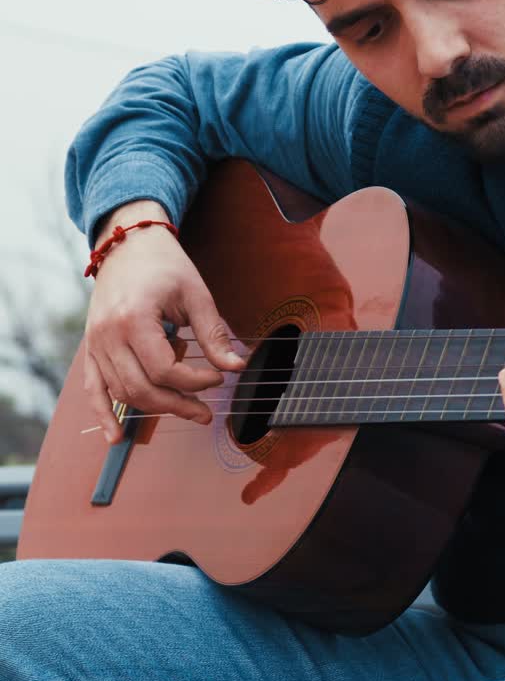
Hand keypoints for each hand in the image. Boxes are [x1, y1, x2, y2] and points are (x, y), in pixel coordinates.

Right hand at [84, 202, 245, 443]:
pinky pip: (94, 389)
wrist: (128, 244)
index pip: (164, 369)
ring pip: (122, 393)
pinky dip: (103, 414)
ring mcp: (96, 344)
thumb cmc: (164, 265)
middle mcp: (108, 335)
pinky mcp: (92, 348)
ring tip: (186, 410)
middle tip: (206, 412)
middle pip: (142, 388)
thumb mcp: (196, 294)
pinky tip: (115, 437)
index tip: (217, 377)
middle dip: (178, 405)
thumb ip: (213, 334)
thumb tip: (237, 366)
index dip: (195, 381)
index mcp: (134, 319)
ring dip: (153, 408)